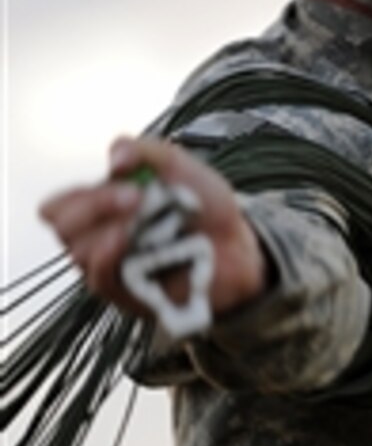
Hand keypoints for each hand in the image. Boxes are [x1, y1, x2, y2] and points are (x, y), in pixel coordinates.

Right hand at [39, 136, 267, 319]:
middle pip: (63, 226)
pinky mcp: (129, 294)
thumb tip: (115, 157)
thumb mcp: (177, 164)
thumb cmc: (202, 204)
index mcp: (102, 207)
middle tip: (133, 195)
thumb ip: (144, 151)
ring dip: (106, 228)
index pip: (59, 205)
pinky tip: (126, 240)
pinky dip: (110, 255)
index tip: (120, 172)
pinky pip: (101, 279)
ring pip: (79, 252)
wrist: (238, 242)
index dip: (77, 191)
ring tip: (139, 219)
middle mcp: (100, 238)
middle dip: (93, 205)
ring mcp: (114, 268)